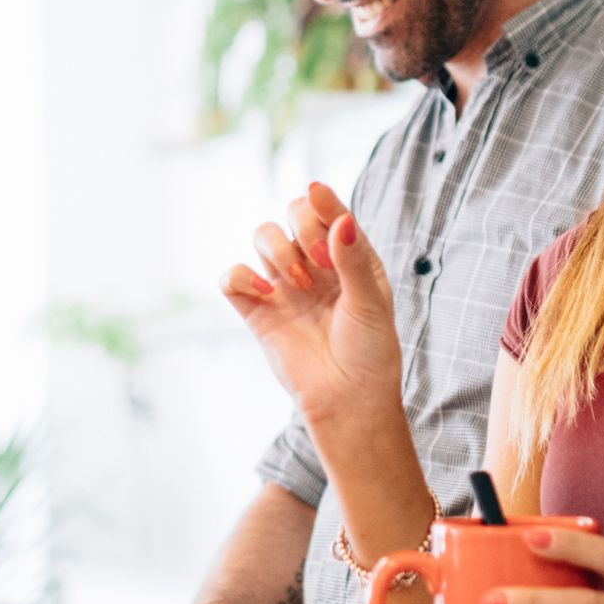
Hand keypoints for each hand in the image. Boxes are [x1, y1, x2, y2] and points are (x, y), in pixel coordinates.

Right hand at [221, 182, 402, 426]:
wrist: (349, 401)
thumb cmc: (370, 352)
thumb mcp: (370, 302)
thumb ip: (351, 259)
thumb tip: (341, 217)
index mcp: (348, 255)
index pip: (329, 210)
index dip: (323, 202)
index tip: (320, 202)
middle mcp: (314, 264)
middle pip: (292, 214)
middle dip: (302, 227)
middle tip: (319, 263)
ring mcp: (284, 285)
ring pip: (263, 236)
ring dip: (278, 250)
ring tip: (301, 284)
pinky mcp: (257, 311)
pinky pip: (233, 277)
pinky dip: (242, 276)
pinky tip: (267, 294)